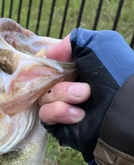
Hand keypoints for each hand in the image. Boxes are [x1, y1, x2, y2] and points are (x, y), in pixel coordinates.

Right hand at [39, 28, 133, 164]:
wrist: (120, 109)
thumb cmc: (113, 75)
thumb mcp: (99, 43)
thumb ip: (72, 41)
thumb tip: (50, 55)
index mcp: (75, 70)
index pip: (49, 65)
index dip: (49, 64)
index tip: (54, 62)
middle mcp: (67, 87)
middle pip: (43, 81)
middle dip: (60, 81)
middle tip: (81, 85)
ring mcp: (61, 106)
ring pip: (43, 97)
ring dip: (62, 95)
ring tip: (84, 97)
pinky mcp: (58, 124)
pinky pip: (45, 114)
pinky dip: (59, 112)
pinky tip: (78, 115)